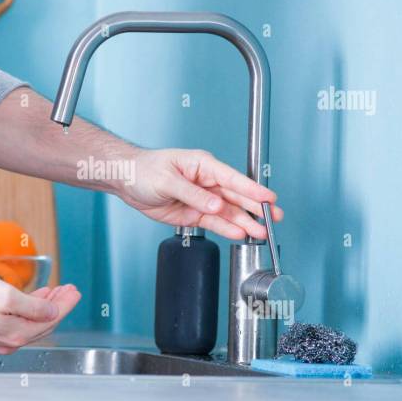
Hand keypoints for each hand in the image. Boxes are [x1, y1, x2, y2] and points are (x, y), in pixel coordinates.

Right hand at [0, 275, 80, 353]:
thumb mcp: (5, 295)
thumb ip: (33, 306)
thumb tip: (53, 311)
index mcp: (16, 333)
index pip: (51, 319)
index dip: (65, 304)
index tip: (75, 291)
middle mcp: (10, 340)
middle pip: (44, 323)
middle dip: (59, 305)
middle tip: (70, 289)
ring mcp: (0, 337)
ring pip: (33, 322)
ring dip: (47, 305)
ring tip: (57, 291)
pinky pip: (20, 320)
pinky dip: (32, 308)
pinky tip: (36, 298)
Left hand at [120, 149, 282, 239]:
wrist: (127, 182)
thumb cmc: (144, 170)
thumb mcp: (167, 180)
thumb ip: (193, 194)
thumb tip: (216, 204)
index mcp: (202, 165)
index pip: (232, 178)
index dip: (252, 189)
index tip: (268, 198)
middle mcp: (206, 182)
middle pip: (236, 196)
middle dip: (256, 208)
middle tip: (274, 218)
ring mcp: (202, 199)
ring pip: (228, 212)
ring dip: (244, 222)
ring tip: (260, 233)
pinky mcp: (194, 213)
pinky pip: (214, 222)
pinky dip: (227, 229)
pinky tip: (239, 234)